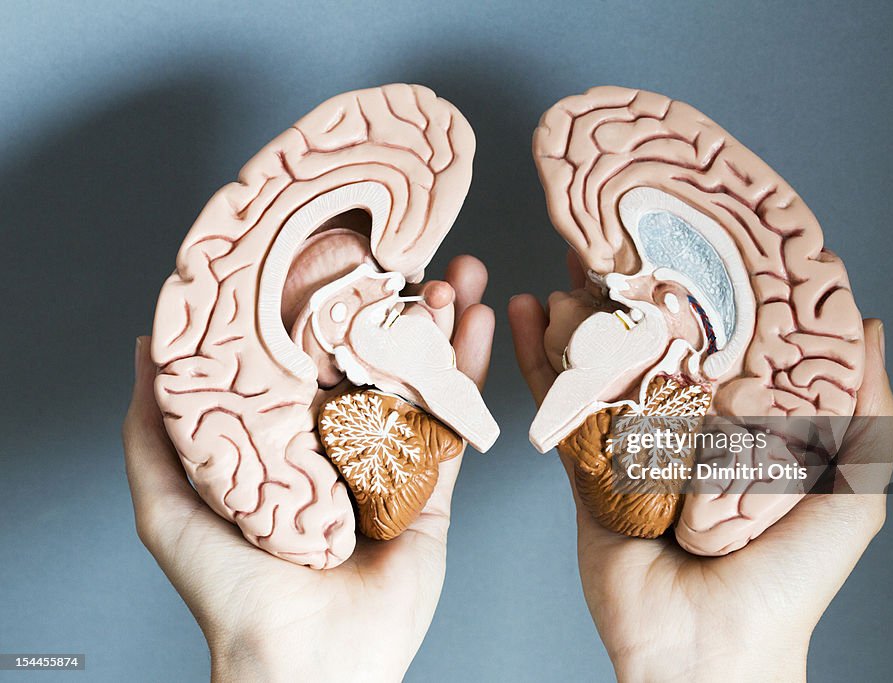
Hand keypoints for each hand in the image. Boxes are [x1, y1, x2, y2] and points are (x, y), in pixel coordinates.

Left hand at [124, 255, 493, 681]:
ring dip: (442, 324)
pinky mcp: (433, 493)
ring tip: (461, 272)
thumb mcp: (169, 502)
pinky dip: (470, 372)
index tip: (344, 253)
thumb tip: (148, 343)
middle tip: (415, 253)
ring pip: (421, 380)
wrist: (303, 663)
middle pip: (373, 358)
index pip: (309, 355)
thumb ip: (155, 426)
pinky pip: (455, 423)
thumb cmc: (229, 590)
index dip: (328, 303)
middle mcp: (339, 445)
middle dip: (396, 303)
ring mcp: (391, 465)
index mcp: (284, 439)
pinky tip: (480, 323)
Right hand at [510, 255, 892, 681]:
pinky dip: (536, 360)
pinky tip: (524, 314)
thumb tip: (867, 323)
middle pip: (658, 344)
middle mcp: (691, 428)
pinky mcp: (588, 469)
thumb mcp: (852, 491)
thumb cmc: (787, 579)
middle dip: (639, 289)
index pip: (729, 340)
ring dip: (580, 312)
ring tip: (569, 259)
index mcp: (749, 427)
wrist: (708, 652)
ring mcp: (634, 446)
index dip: (713, 286)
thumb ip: (867, 412)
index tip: (697, 229)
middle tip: (620, 231)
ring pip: (603, 365)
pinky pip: (559, 406)